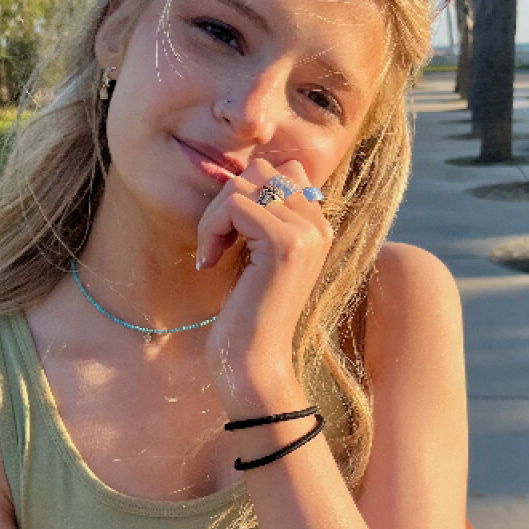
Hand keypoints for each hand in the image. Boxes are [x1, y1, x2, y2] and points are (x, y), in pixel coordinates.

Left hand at [196, 158, 332, 400]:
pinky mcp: (284, 243)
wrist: (253, 362)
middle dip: (224, 202)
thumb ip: (264, 213)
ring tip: (212, 252)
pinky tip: (209, 262)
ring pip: (244, 185)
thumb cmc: (248, 314)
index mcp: (318, 227)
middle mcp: (319, 225)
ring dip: (214, 216)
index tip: (228, 236)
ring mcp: (305, 233)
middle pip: (259, 172)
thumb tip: (262, 165)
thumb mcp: (256, 255)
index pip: (279, 171)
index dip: (243, 195)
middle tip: (215, 243)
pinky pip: (234, 204)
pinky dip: (211, 229)